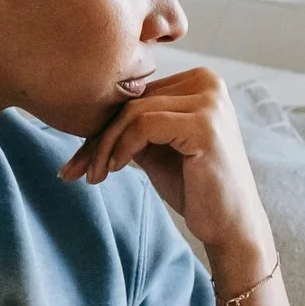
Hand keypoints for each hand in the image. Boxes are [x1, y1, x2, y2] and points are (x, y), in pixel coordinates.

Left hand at [58, 68, 269, 265]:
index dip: (102, 126)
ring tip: (95, 175)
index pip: (136, 95)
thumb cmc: (192, 186)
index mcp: (198, 80)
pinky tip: (117, 169)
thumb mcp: (155, 146)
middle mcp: (207, 82)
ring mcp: (210, 101)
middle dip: (97, 138)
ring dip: (104, 146)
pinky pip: (145, 125)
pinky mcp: (205, 124)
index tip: (78, 159)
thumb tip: (81, 113)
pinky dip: (123, 147)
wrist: (230, 225)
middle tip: (75, 170)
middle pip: (132, 101)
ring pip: (133, 112)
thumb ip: (131, 124)